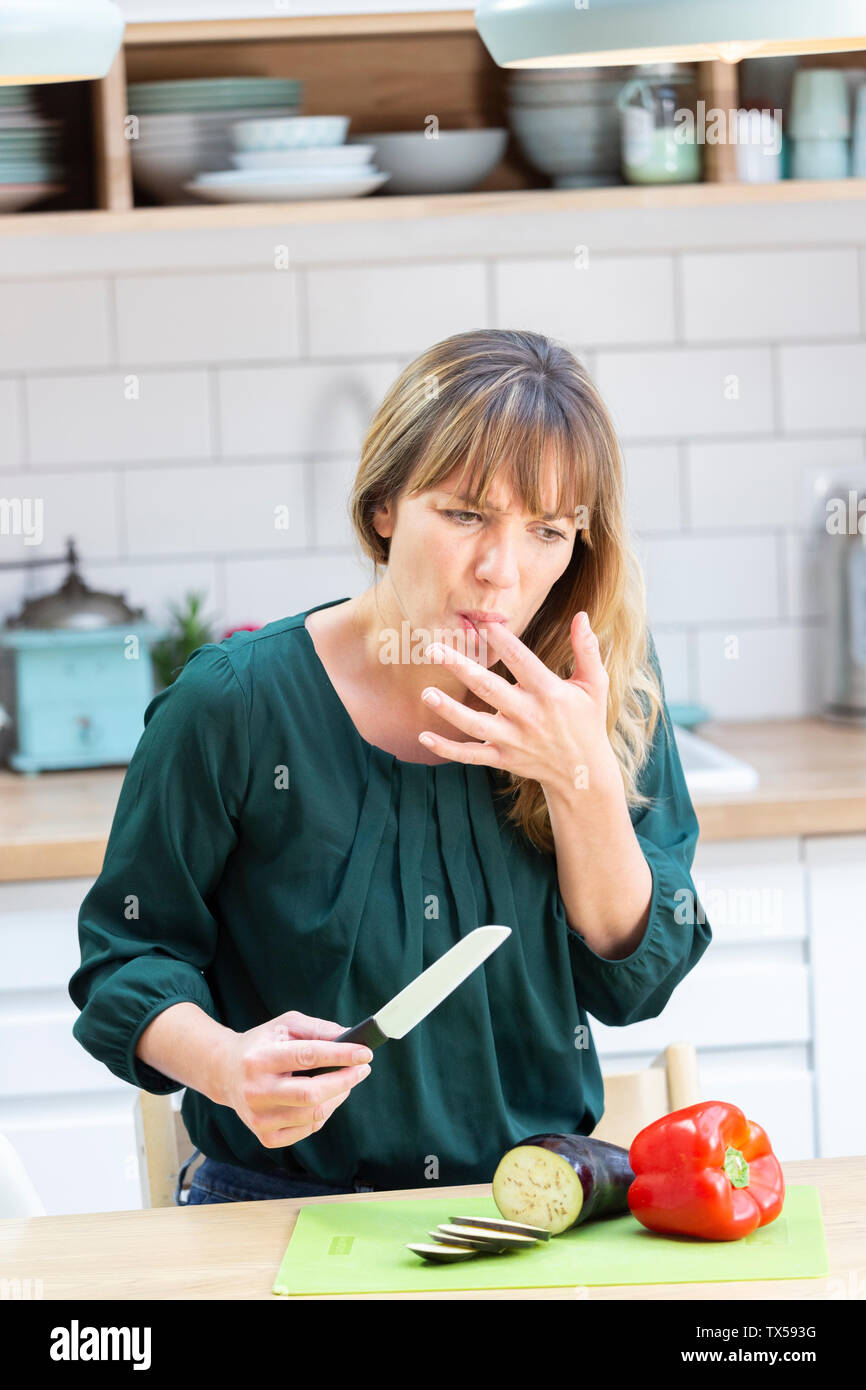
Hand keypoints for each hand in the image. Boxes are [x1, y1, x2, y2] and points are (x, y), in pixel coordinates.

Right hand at [217, 1010, 372, 1150]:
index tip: (365, 1053)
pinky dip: (324, 1113)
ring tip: (345, 1081)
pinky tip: (325, 1098)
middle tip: (363, 1069)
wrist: (225, 1073)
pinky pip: (308, 1129)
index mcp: (259, 1058)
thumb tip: (351, 1037)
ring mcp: (259, 1118)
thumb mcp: (285, 1026)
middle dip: (345, 1080)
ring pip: (314, 1114)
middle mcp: (256, 1091)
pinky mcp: (265, 1136)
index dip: (341, 1055)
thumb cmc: (262, 1045)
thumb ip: (318, 1029)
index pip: (307, 1057)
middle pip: (312, 1093)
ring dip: (338, 1096)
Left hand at [418, 611, 618, 797]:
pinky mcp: (503, 758)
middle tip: (433, 650)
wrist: (583, 772)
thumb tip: (582, 615)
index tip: (481, 622)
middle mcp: (529, 716)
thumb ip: (587, 649)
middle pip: (489, 689)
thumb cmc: (587, 720)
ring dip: (449, 710)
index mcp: (549, 693)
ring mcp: (514, 740)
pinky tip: (424, 737)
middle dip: (461, 668)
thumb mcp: (595, 684)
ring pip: (476, 725)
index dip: (502, 640)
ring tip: (426, 694)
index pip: (521, 661)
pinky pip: (471, 755)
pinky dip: (447, 749)